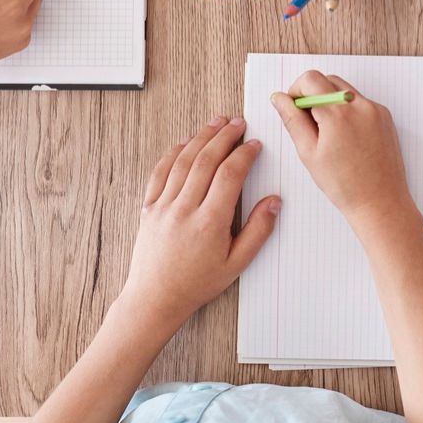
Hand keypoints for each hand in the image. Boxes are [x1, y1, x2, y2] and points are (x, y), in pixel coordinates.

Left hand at [118, 116, 279, 331]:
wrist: (155, 299)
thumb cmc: (196, 285)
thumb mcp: (236, 264)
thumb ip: (258, 231)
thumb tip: (273, 202)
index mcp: (209, 223)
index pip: (229, 175)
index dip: (244, 155)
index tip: (254, 145)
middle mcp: (184, 210)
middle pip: (206, 160)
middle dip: (225, 137)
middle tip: (238, 123)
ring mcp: (163, 207)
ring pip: (183, 161)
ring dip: (201, 138)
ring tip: (216, 123)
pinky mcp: (148, 208)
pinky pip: (160, 173)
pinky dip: (173, 153)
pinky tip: (184, 143)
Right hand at [271, 71, 413, 229]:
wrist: (380, 202)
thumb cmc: (344, 185)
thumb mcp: (309, 153)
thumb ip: (292, 120)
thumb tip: (279, 98)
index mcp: (338, 113)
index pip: (310, 79)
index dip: (295, 91)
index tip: (293, 109)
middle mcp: (360, 105)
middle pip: (327, 80)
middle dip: (312, 94)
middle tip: (308, 124)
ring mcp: (375, 109)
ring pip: (344, 90)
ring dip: (330, 101)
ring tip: (327, 134)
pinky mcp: (385, 116)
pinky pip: (360, 102)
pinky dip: (347, 110)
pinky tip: (345, 137)